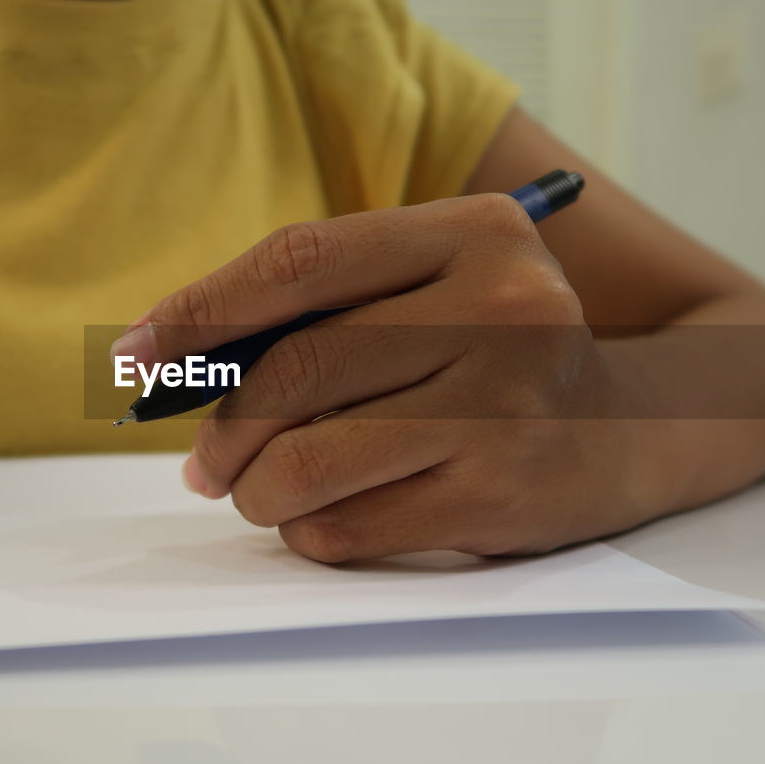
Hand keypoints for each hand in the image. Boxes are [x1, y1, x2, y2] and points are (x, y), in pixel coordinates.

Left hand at [112, 195, 655, 561]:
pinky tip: (321, 518)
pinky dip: (306, 530)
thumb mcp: (434, 290)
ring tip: (257, 492)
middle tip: (200, 462)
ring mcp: (506, 405)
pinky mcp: (501, 494)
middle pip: (296, 368)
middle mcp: (502, 308)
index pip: (299, 261)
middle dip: (219, 427)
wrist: (631, 429)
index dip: (199, 310)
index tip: (133, 352)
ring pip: (308, 459)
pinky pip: (346, 526)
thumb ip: (324, 307)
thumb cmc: (494, 354)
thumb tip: (168, 355)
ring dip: (254, 489)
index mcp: (473, 233)